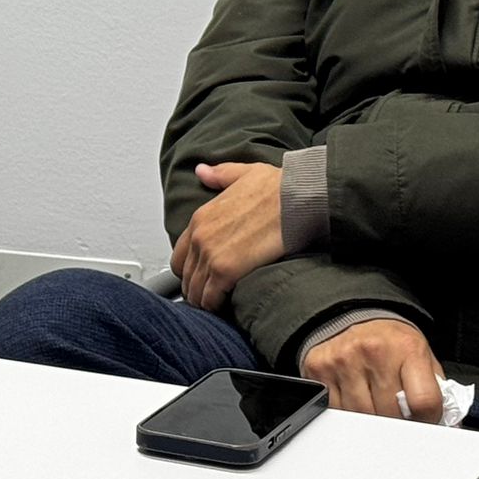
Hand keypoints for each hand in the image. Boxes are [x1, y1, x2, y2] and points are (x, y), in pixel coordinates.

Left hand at [168, 161, 283, 312]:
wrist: (297, 198)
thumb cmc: (278, 188)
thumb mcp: (243, 173)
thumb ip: (219, 175)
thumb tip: (202, 171)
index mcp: (201, 217)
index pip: (180, 255)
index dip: (190, 269)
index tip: (202, 277)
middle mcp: (200, 236)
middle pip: (186, 276)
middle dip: (197, 288)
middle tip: (212, 297)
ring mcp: (210, 254)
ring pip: (195, 291)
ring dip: (205, 301)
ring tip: (220, 306)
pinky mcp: (226, 270)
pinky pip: (210, 299)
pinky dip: (216, 307)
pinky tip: (227, 307)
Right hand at [300, 319, 444, 421]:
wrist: (353, 314)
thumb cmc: (391, 341)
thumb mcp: (421, 355)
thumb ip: (435, 389)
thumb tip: (448, 427)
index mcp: (407, 348)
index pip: (424, 402)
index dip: (428, 421)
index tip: (425, 421)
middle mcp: (374, 352)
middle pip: (392, 415)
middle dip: (399, 423)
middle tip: (400, 415)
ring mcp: (344, 361)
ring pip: (362, 417)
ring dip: (372, 421)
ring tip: (377, 406)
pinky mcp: (320, 370)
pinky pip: (336, 412)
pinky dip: (348, 414)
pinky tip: (355, 399)